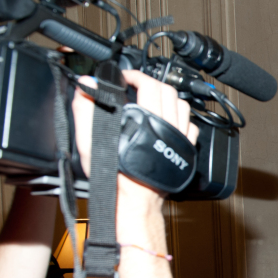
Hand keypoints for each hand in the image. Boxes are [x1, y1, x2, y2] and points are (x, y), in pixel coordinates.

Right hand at [72, 71, 198, 236]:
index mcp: (147, 122)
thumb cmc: (115, 177)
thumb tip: (87, 86)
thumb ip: (86, 111)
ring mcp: (179, 137)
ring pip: (182, 105)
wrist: (134, 201)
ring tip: (153, 98)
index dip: (134, 75)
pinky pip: (190, 125)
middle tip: (136, 84)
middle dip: (151, 82)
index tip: (124, 77)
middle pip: (167, 91)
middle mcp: (167, 127)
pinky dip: (181, 117)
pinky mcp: (185, 149)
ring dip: (168, 96)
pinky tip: (169, 119)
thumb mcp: (90, 143)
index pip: (148, 85)